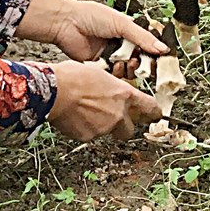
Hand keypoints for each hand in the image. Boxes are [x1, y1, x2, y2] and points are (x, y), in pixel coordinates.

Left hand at [18, 0, 166, 61]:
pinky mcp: (101, 65)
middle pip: (141, 59)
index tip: (162, 59)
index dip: (156, 52)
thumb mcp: (122, 23)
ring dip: (130, 68)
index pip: (149, 44)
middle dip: (143, 63)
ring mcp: (112, 55)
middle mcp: (122, 44)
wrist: (66, 24)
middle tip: (143, 63)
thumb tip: (163, 48)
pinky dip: (117, 72)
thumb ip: (143, 37)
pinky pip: (114, 74)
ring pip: (129, 68)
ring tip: (126, 62)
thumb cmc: (90, 16)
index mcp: (129, 31)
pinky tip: (115, 65)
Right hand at [47, 61, 164, 140]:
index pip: (150, 108)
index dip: (154, 113)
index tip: (155, 115)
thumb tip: (110, 89)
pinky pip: (89, 135)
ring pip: (107, 132)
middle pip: (129, 130)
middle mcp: (118, 114)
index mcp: (124, 95)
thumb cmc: (72, 77)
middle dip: (123, 126)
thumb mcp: (99, 73)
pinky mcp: (88, 137)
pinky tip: (74, 117)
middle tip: (112, 118)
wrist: (54, 91)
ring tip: (84, 112)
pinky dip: (84, 129)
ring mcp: (104, 128)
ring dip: (100, 125)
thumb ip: (111, 87)